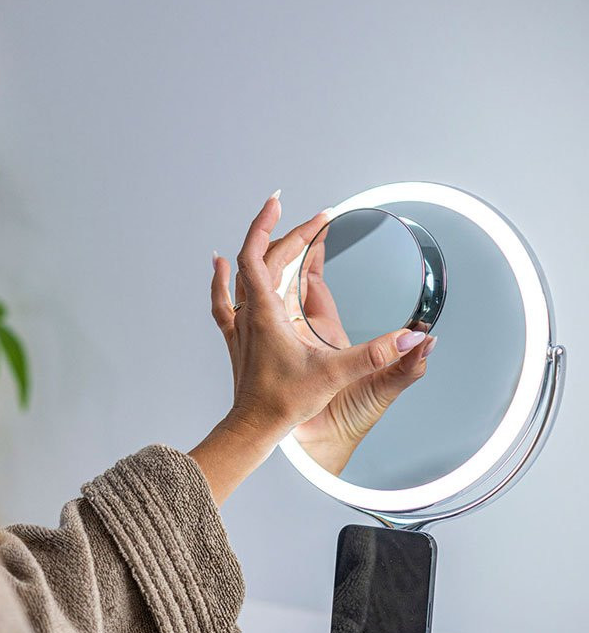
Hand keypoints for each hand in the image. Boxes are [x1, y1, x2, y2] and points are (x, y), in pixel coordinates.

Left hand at [190, 192, 432, 504]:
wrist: (254, 427)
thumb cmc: (284, 403)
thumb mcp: (334, 374)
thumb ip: (376, 355)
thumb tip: (414, 338)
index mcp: (266, 312)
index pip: (259, 254)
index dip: (272, 225)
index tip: (289, 205)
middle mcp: (248, 312)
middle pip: (260, 259)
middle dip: (287, 234)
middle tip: (315, 221)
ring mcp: (240, 324)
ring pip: (244, 274)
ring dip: (261, 248)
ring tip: (276, 226)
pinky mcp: (239, 337)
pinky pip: (224, 298)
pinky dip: (221, 277)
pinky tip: (217, 265)